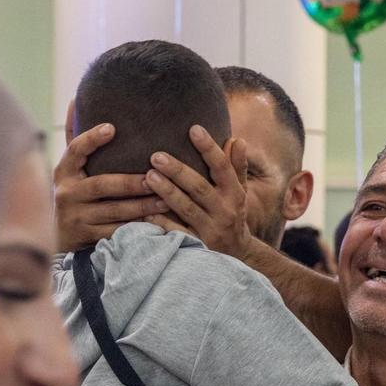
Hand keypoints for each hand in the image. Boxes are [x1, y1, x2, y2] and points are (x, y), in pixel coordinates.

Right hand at [54, 123, 164, 251]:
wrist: (54, 235)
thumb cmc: (71, 193)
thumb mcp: (69, 167)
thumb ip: (75, 137)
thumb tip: (75, 100)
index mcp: (64, 171)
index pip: (75, 150)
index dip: (92, 139)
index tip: (112, 127)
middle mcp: (67, 193)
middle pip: (101, 184)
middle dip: (130, 182)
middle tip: (154, 176)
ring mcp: (77, 217)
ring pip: (113, 211)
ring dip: (141, 206)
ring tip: (165, 199)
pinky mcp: (87, 237)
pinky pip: (116, 232)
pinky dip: (136, 228)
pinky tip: (156, 223)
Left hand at [143, 125, 253, 259]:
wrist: (239, 256)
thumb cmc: (233, 215)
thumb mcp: (240, 192)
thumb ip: (237, 166)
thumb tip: (237, 140)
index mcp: (234, 193)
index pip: (222, 167)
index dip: (209, 148)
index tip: (193, 128)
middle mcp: (224, 211)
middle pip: (200, 188)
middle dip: (178, 171)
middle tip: (156, 155)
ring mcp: (211, 230)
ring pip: (187, 210)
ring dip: (168, 193)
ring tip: (148, 176)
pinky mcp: (198, 246)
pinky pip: (178, 234)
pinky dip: (162, 224)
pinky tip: (145, 214)